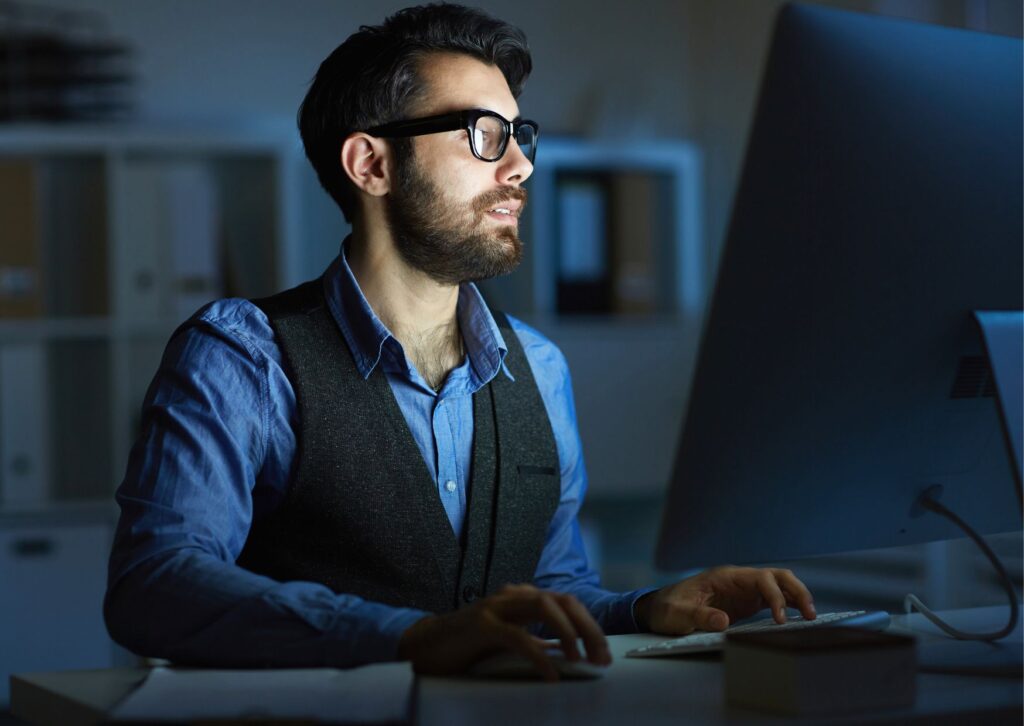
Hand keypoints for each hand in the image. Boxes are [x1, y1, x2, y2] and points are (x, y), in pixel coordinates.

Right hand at [397, 583, 610, 680]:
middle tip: (601, 657)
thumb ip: (536, 641)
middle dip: (588, 628)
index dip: (590, 625)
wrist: (424, 646)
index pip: (566, 603)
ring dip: (569, 633)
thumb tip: (569, 653)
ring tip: (581, 659)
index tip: (604, 654)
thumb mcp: (510, 641)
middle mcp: (512, 596)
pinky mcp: (481, 624)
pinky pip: (518, 636)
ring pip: (545, 607)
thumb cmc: (468, 645)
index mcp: (522, 598)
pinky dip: (540, 655)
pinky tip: (552, 674)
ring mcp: (496, 606)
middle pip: (562, 600)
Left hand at [633, 565, 815, 634]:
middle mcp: (739, 580)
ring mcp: (744, 590)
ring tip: (811, 618)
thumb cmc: (667, 608)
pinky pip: (773, 600)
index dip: (774, 596)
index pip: (760, 578)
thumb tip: (723, 621)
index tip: (780, 619)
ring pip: (779, 586)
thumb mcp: (678, 614)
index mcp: (725, 576)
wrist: (659, 609)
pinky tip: (799, 620)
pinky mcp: (746, 603)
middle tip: (810, 613)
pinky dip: (788, 607)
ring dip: (797, 597)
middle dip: (797, 591)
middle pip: (777, 576)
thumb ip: (698, 616)